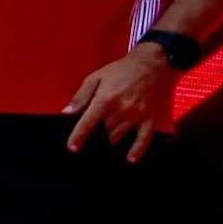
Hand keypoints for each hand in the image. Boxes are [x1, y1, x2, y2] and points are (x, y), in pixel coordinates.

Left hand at [65, 43, 176, 160]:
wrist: (154, 63)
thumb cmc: (122, 69)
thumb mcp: (96, 77)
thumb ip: (81, 96)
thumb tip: (67, 112)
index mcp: (106, 100)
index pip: (88, 123)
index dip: (78, 136)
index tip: (72, 148)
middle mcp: (122, 110)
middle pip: (103, 132)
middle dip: (96, 136)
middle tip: (92, 136)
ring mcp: (138, 116)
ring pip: (119, 137)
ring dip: (110, 140)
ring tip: (105, 144)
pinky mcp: (151, 119)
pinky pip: (144, 139)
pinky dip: (137, 151)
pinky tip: (130, 160)